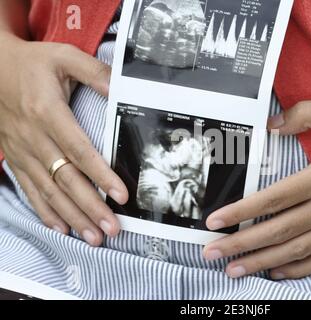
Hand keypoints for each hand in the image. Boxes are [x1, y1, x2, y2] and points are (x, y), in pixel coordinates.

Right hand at [0, 31, 128, 245]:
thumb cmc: (32, 64)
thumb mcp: (64, 56)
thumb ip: (94, 72)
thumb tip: (120, 88)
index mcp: (48, 113)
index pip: (79, 151)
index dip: (101, 175)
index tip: (120, 195)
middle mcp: (34, 138)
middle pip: (66, 179)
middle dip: (91, 207)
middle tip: (113, 228)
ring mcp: (23, 152)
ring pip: (49, 191)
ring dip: (73, 216)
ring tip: (94, 236)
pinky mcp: (16, 159)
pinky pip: (31, 189)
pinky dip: (46, 211)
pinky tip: (62, 227)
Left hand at [203, 99, 310, 278]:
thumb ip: (310, 113)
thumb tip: (272, 123)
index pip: (273, 197)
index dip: (240, 211)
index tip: (214, 222)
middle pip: (279, 230)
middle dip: (241, 244)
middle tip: (210, 254)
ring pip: (298, 250)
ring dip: (263, 262)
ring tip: (234, 270)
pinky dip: (300, 269)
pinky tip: (278, 273)